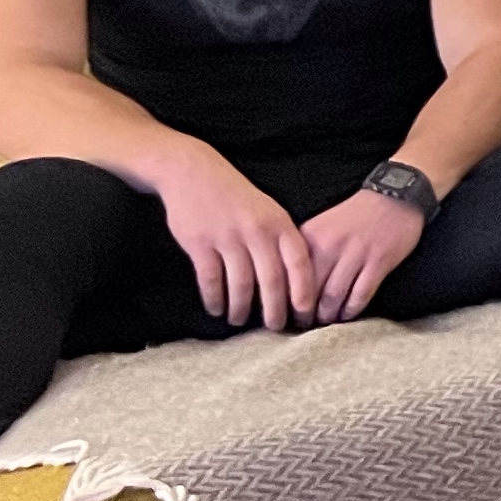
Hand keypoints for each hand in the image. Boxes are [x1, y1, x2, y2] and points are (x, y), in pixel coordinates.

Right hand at [161, 157, 314, 329]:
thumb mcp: (269, 211)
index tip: (306, 314)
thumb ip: (281, 240)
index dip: (304, 292)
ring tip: (240, 320)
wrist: (194, 172)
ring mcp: (228, 237)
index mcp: (279, 224)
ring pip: (241, 284)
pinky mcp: (200, 243)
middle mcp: (257, 232)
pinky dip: (214, 299)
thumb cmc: (236, 197)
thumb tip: (295, 280)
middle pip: (272, 280)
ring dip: (242, 308)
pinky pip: (211, 279)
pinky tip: (216, 309)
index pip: (300, 263)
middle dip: (275, 309)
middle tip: (275, 328)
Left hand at [300, 188, 428, 322]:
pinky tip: (349, 314)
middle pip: (310, 291)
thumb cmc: (355, 216)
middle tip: (305, 326)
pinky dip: (352, 309)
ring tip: (326, 322)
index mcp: (310, 238)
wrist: (394, 196)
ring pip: (333, 296)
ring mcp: (356, 254)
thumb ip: (305, 252)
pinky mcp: (379, 261)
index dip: (287, 301)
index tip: (286, 314)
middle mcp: (330, 247)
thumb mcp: (322, 227)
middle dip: (306, 314)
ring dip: (329, 315)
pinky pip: (361, 294)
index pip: (291, 278)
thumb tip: (288, 284)